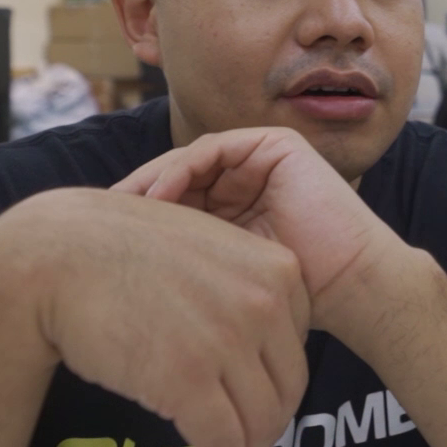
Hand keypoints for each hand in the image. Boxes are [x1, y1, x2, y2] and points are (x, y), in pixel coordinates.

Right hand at [0, 188, 309, 446]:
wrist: (58, 255)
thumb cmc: (122, 248)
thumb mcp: (206, 244)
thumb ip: (242, 283)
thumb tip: (258, 337)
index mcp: (275, 268)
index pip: (300, 343)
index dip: (281, 378)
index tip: (262, 395)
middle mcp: (262, 304)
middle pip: (288, 386)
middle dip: (272, 421)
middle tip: (254, 441)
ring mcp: (226, 342)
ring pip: (261, 420)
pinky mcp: (186, 380)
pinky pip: (224, 440)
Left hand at [112, 128, 406, 320]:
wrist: (352, 289)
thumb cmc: (295, 301)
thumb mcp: (221, 281)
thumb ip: (185, 266)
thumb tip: (117, 278)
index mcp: (233, 211)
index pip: (174, 205)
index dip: (136, 222)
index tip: (95, 245)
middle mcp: (245, 180)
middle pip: (175, 179)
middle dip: (135, 199)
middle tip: (96, 219)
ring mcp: (261, 159)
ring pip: (187, 162)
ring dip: (152, 183)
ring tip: (123, 210)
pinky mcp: (276, 145)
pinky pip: (212, 149)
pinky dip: (180, 169)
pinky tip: (157, 197)